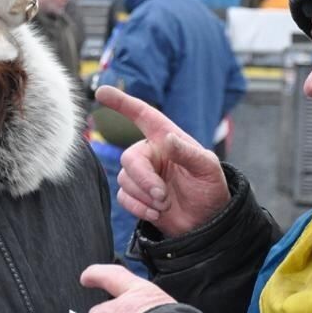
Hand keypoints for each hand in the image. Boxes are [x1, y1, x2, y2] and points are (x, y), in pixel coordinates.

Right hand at [96, 85, 229, 236]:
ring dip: (146, 197)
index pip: (142, 115)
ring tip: (166, 205)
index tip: (101, 91)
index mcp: (166, 138)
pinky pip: (123, 197)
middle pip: (130, 159)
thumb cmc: (210, 189)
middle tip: (163, 197)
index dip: (122, 102)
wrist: (205, 221)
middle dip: (145, 180)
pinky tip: (156, 214)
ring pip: (125, 180)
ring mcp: (141, 174)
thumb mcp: (207, 169)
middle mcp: (150, 153)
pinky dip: (139, 208)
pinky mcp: (135, 195)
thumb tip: (168, 139)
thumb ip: (188, 152)